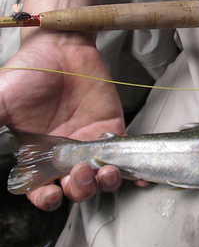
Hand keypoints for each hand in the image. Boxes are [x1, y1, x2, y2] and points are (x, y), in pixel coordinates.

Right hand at [1, 32, 125, 210]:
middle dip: (80, 189)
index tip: (51, 196)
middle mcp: (64, 155)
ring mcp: (89, 144)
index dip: (46, 199)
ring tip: (105, 172)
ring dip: (105, 182)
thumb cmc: (29, 72)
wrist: (60, 47)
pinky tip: (137, 176)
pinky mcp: (111, 131)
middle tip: (80, 174)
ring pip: (101, 178)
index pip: (41, 190)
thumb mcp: (1, 99)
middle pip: (75, 188)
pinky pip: (124, 156)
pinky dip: (133, 170)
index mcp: (38, 155)